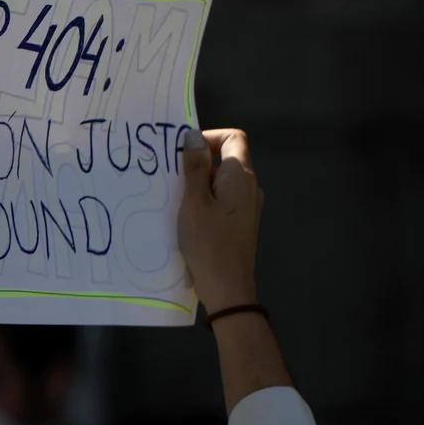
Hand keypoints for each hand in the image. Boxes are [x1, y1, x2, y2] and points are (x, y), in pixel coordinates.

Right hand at [177, 127, 264, 312]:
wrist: (228, 289)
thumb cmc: (208, 243)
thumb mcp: (193, 202)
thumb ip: (194, 167)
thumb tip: (193, 136)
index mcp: (241, 176)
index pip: (233, 137)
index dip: (208, 138)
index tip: (185, 154)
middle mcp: (250, 187)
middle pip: (227, 157)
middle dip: (199, 162)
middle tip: (173, 177)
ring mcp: (248, 206)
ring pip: (223, 180)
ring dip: (200, 183)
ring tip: (177, 198)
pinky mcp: (242, 223)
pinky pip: (224, 199)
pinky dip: (207, 200)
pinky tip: (188, 217)